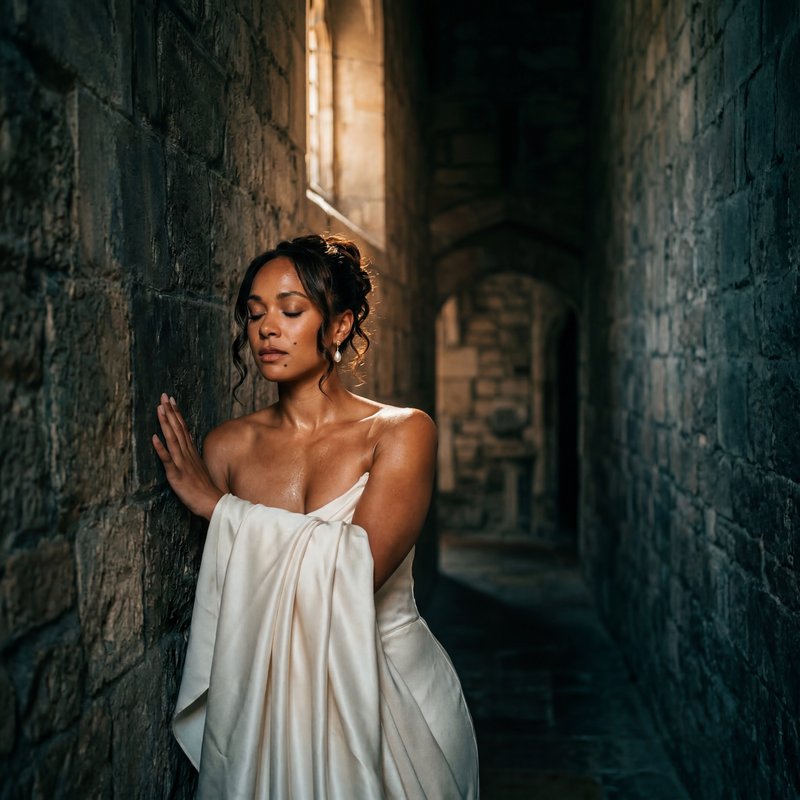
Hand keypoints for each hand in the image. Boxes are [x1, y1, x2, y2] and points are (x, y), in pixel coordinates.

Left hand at [151, 393, 223, 519]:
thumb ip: (191, 453)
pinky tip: (154, 437)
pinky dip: (161, 448)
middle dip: (170, 412)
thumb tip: (186, 440)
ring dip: (166, 424)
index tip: (171, 400)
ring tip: (160, 409)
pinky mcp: (177, 475)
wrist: (213, 503)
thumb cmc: (204, 488)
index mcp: (191, 452)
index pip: (183, 428)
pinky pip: (168, 460)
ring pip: (173, 439)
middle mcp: (187, 454)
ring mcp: (182, 463)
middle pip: (178, 429)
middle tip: (163, 396)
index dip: (176, 414)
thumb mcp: (198, 466)